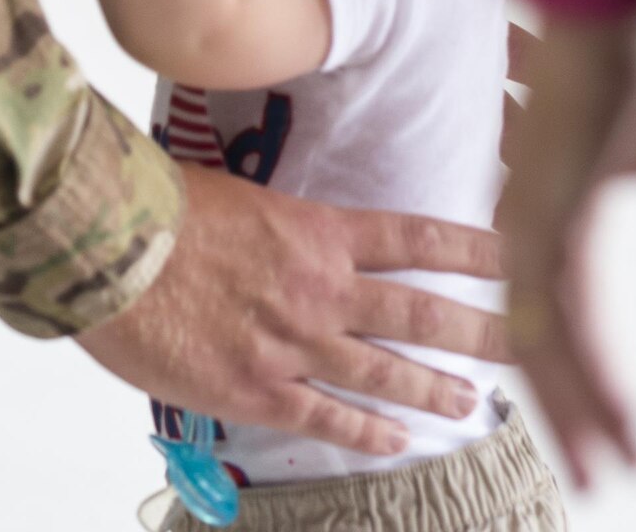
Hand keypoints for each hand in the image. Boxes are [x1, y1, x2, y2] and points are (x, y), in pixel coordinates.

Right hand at [77, 161, 507, 452]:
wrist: (108, 246)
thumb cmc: (159, 206)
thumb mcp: (236, 193)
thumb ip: (279, 223)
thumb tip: (293, 230)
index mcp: (317, 229)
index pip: (413, 236)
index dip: (469, 246)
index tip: (514, 249)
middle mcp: (320, 288)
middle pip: (417, 310)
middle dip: (478, 327)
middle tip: (527, 339)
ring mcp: (293, 344)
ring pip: (383, 372)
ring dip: (433, 387)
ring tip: (473, 401)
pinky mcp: (257, 390)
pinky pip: (327, 419)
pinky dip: (367, 433)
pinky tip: (397, 443)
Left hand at [501, 5, 635, 486]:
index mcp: (558, 204)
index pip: (561, 313)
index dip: (590, 380)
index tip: (619, 443)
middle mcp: (532, 215)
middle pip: (541, 336)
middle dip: (575, 412)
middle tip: (604, 476)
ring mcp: (531, 213)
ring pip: (543, 337)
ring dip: (580, 406)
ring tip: (609, 465)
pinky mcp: (542, 206)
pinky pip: (553, 310)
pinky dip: (583, 370)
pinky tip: (607, 414)